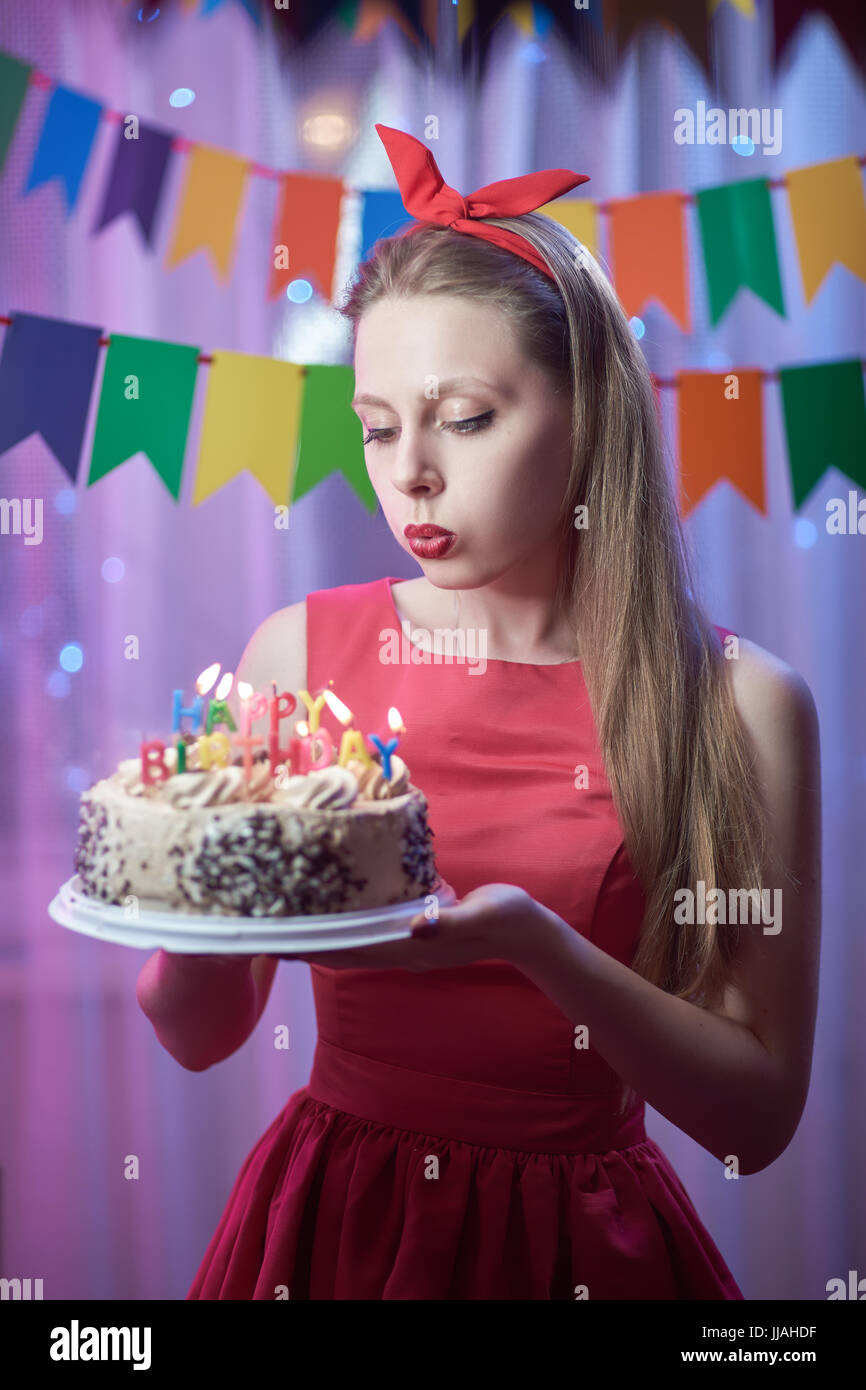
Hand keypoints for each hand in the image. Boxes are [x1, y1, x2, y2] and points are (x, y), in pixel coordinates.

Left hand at [274, 883, 556, 973]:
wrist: (530, 933)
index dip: (317, 947)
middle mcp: (404, 953)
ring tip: (288, 925)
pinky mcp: (416, 936)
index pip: (354, 950)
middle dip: (307, 945)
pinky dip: (346, 928)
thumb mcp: (483, 914)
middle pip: (344, 952)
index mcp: (414, 949)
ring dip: (322, 939)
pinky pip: (370, 935)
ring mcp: (409, 948)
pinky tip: (334, 915)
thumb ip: (450, 922)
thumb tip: (416, 927)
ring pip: (354, 947)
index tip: (281, 941)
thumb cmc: (508, 918)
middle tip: (266, 932)